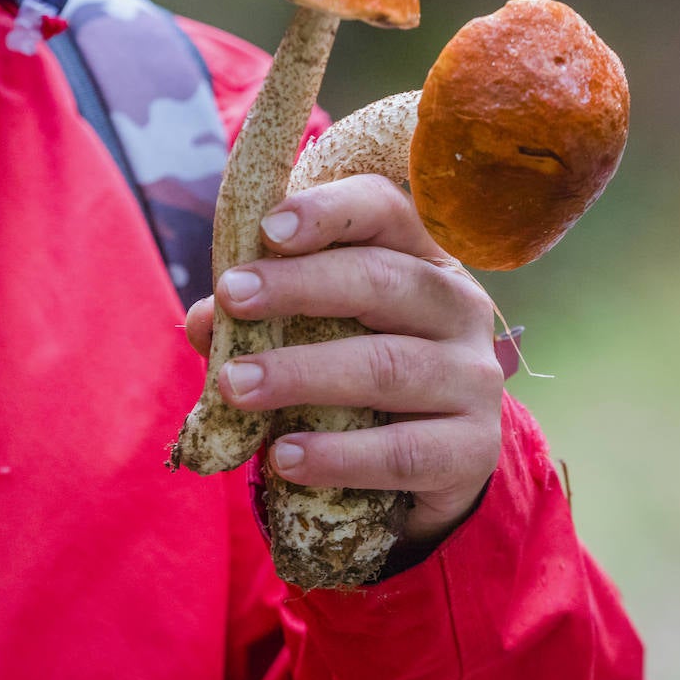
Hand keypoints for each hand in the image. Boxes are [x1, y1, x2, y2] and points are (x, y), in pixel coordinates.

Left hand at [184, 174, 503, 544]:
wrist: (424, 468)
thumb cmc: (359, 382)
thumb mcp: (316, 334)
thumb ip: (263, 319)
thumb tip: (204, 320)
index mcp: (423, 259)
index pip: (386, 211)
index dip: (330, 212)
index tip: (268, 227)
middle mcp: (461, 308)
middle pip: (385, 280)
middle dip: (301, 284)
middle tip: (232, 297)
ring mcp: (475, 378)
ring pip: (388, 366)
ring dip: (303, 373)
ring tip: (236, 385)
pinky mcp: (473, 449)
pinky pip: (401, 452)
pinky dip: (338, 456)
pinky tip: (284, 457)